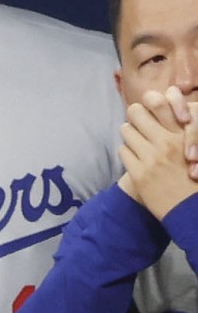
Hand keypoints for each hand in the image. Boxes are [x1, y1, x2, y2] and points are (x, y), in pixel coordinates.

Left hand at [119, 90, 197, 218]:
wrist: (193, 211)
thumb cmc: (196, 181)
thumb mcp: (194, 150)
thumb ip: (180, 132)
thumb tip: (163, 112)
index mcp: (184, 134)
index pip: (159, 101)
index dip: (153, 104)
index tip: (154, 113)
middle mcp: (168, 142)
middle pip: (135, 111)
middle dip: (137, 117)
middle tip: (141, 125)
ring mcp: (152, 158)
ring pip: (125, 130)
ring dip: (131, 135)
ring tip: (138, 143)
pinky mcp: (139, 173)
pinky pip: (123, 151)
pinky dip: (128, 153)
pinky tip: (137, 160)